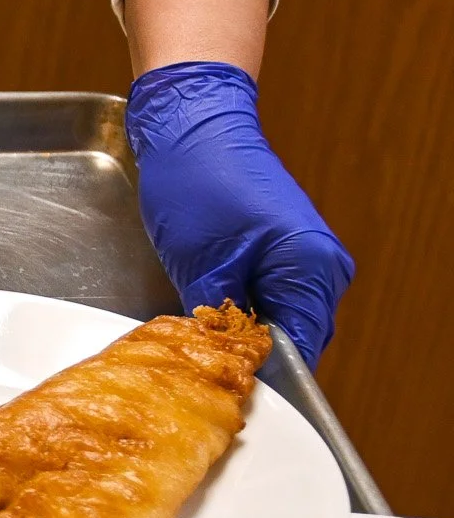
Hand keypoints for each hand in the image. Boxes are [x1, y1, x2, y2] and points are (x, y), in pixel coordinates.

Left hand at [125, 60, 353, 363]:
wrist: (194, 127)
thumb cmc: (198, 186)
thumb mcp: (201, 266)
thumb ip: (219, 322)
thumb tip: (225, 363)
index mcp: (311, 270)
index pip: (298, 349)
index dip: (262, 375)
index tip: (224, 389)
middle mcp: (323, 266)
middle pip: (295, 338)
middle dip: (254, 358)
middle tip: (206, 373)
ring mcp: (308, 257)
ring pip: (282, 319)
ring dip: (247, 335)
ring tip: (203, 346)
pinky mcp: (288, 250)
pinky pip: (273, 297)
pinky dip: (245, 312)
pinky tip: (211, 319)